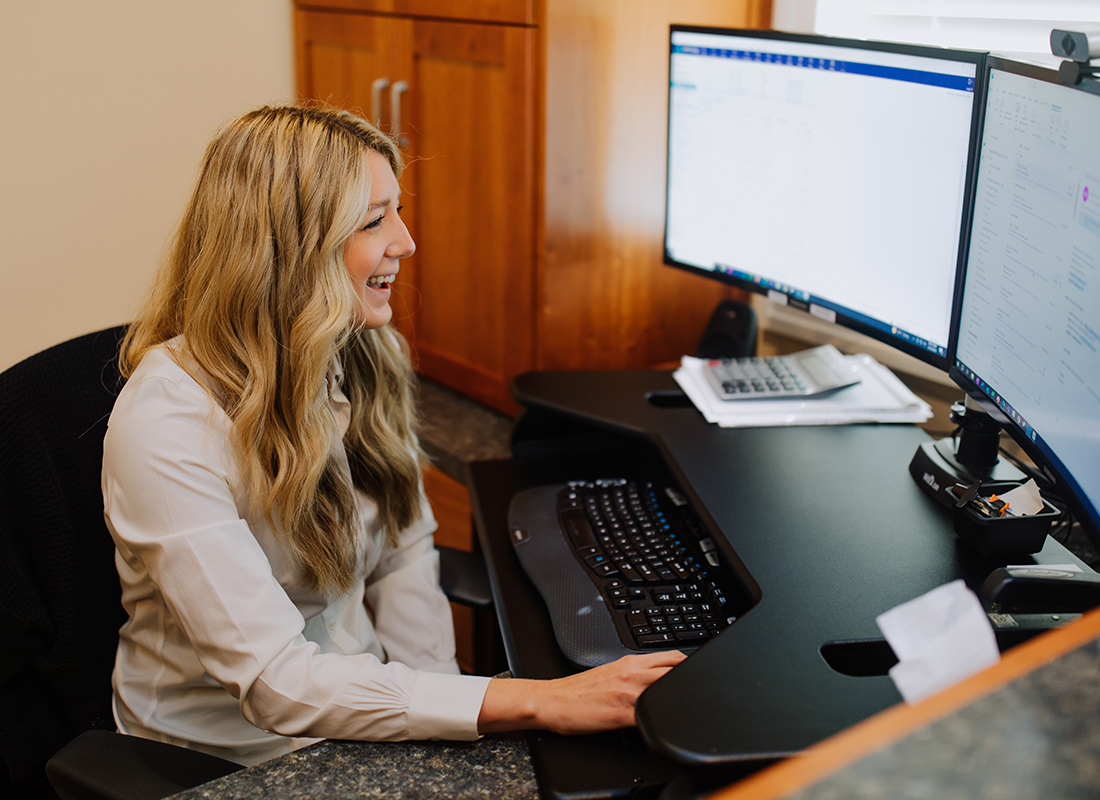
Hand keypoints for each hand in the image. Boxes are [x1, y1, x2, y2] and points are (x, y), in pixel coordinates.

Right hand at [477, 650, 686, 734]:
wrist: (554, 701)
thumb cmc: (579, 691)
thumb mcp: (610, 672)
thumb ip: (634, 672)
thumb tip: (656, 677)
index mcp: (629, 662)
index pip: (671, 657)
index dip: (688, 665)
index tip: (696, 672)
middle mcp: (632, 674)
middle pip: (675, 670)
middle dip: (690, 678)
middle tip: (699, 690)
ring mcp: (629, 694)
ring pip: (666, 688)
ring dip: (680, 695)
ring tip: (688, 704)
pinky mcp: (622, 714)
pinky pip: (651, 716)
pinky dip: (662, 719)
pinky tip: (668, 723)